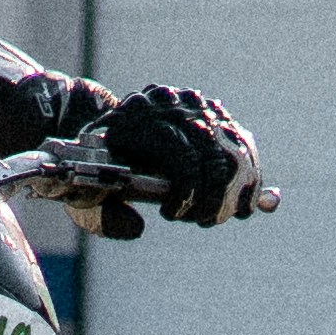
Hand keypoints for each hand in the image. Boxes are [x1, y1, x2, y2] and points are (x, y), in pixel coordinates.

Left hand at [93, 82, 263, 226]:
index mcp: (137, 121)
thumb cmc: (96, 170)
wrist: (104, 128)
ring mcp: (196, 105)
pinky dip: (249, 176)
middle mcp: (171, 106)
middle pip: (213, 156)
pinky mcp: (214, 112)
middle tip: (202, 220)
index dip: (187, 194)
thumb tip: (138, 229)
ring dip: (235, 191)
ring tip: (220, 215)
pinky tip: (244, 203)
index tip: (170, 214)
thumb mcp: (86, 193)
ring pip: (233, 151)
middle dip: (213, 198)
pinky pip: (242, 144)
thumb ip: (105, 216)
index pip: (183, 158)